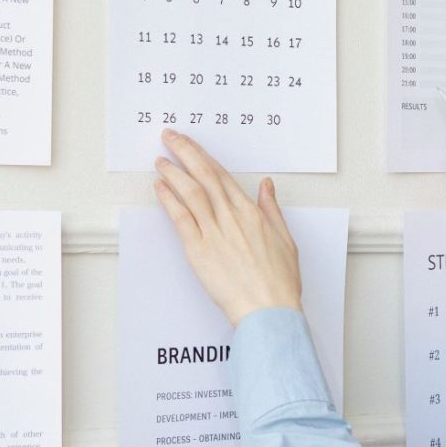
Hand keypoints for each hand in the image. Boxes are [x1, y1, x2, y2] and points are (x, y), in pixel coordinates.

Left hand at [153, 129, 301, 325]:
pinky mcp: (199, 251)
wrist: (269, 309)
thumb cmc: (278, 282)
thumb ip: (272, 209)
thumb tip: (267, 186)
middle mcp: (231, 217)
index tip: (192, 145)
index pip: (222, 175)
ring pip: (190, 192)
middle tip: (170, 137)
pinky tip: (160, 188)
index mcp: (251, 213)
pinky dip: (169, 200)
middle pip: (203, 175)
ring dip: (173, 172)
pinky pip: (180, 218)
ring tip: (160, 160)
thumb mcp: (285, 239)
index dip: (204, 157)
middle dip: (185, 152)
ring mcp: (214, 232)